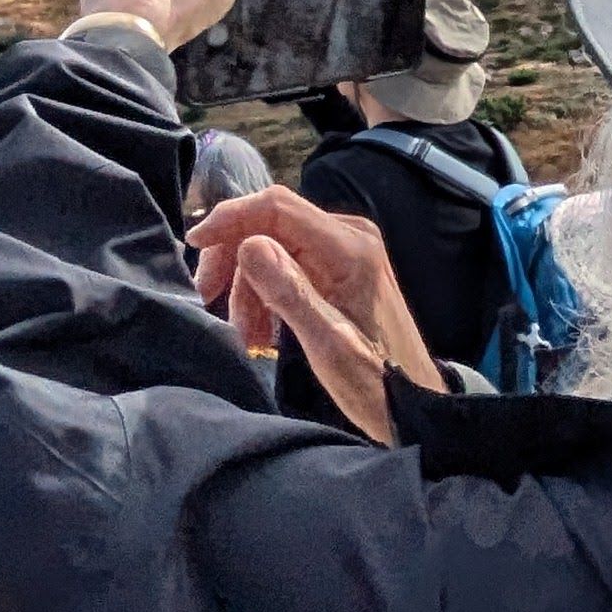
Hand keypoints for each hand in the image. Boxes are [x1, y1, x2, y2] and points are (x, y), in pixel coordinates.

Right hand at [186, 189, 438, 442]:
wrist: (417, 403)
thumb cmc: (377, 382)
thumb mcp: (327, 345)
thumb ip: (289, 293)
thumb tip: (248, 245)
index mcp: (349, 248)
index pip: (276, 207)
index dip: (230, 219)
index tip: (195, 245)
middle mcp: (348, 236)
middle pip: (269, 222)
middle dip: (232, 259)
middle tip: (208, 299)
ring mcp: (345, 249)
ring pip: (272, 245)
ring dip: (247, 287)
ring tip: (246, 336)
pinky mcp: (339, 267)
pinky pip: (286, 263)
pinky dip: (265, 292)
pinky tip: (262, 331)